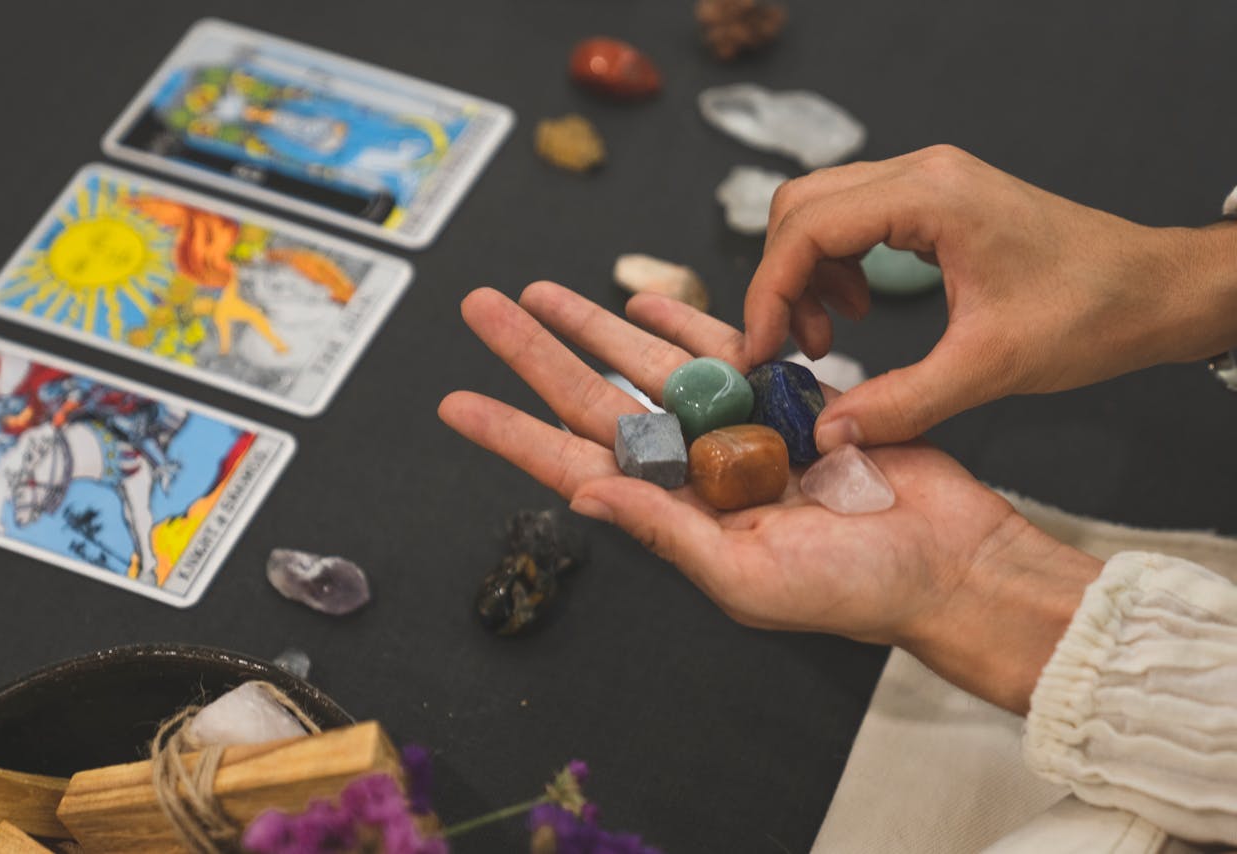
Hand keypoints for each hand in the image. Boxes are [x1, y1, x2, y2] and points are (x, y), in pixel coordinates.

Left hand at [439, 282, 1100, 712]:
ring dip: (594, 325)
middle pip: (596, 399)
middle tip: (480, 309)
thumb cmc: (856, 591)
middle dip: (536, 354)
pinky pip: (723, 352)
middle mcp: (694, 471)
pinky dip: (682, 325)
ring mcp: (737, 431)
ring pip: (647, 366)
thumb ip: (668, 532)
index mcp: (675, 516)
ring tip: (539, 292)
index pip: (574, 465)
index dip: (513, 433)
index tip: (456, 402)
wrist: (948, 559)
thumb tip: (584, 495)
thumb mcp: (750, 575)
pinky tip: (640, 301)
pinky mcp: (786, 400)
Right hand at [745, 144, 1236, 449]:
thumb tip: (828, 434)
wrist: (1154, 291)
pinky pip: (854, 221)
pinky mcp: (934, 203)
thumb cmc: (1090, 314)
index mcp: (930, 196)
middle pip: (801, 207)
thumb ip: (901, 403)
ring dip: (806, 275)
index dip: (769, 292)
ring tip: (828, 338)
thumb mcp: (989, 367)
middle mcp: (921, 174)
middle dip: (780, 281)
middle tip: (791, 348)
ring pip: (821, 212)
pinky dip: (836, 268)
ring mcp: (928, 183)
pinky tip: (856, 310)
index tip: (762, 351)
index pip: (807, 227)